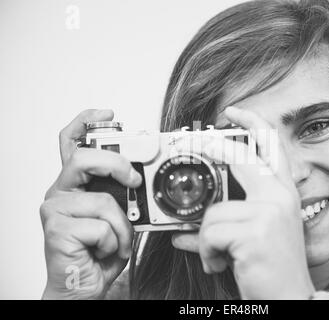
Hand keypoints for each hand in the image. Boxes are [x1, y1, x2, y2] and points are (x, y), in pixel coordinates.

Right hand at [40, 109, 141, 298]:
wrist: (82, 286)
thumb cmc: (98, 250)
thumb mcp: (117, 215)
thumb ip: (122, 195)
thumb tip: (142, 178)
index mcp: (75, 184)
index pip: (72, 143)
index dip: (86, 123)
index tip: (107, 115)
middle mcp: (60, 192)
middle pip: (83, 158)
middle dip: (117, 165)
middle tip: (134, 181)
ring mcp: (55, 210)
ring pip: (102, 200)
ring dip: (122, 226)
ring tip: (117, 241)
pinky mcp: (57, 230)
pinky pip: (102, 226)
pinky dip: (115, 241)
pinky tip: (104, 251)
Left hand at [172, 107, 314, 298]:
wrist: (289, 301)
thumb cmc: (272, 268)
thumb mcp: (254, 237)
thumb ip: (226, 222)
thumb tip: (182, 227)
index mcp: (283, 194)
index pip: (272, 147)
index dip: (254, 124)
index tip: (234, 111)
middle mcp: (280, 197)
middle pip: (242, 157)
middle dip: (213, 144)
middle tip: (194, 141)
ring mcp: (269, 212)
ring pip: (213, 212)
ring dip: (207, 239)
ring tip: (219, 255)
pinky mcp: (255, 232)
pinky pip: (210, 233)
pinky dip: (207, 252)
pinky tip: (221, 264)